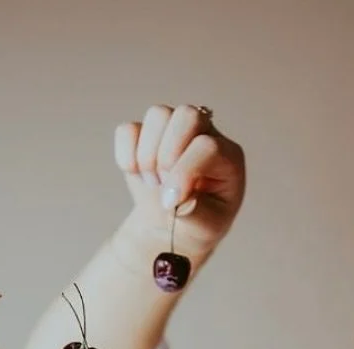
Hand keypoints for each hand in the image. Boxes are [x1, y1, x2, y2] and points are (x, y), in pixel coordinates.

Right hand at [114, 102, 245, 264]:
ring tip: (153, 183)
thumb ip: (194, 213)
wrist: (174, 225)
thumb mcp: (205, 227)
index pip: (207, 147)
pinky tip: (136, 175)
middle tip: (163, 184)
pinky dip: (126, 155)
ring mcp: (175, 129)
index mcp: (227, 156)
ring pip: (157, 115)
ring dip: (147, 155)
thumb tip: (175, 198)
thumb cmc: (197, 223)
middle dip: (167, 154)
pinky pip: (128, 130)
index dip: (183, 172)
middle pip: (187, 115)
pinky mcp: (146, 133)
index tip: (168, 202)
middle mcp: (204, 132)